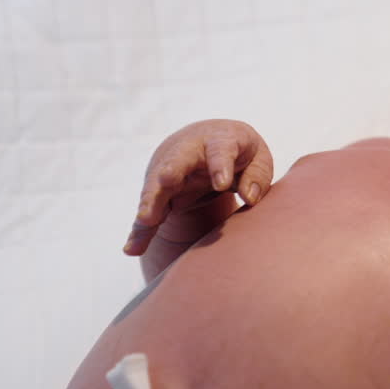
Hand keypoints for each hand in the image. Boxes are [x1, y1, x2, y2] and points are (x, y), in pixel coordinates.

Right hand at [123, 119, 274, 256]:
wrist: (205, 140)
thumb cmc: (238, 150)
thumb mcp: (256, 156)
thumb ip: (256, 175)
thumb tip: (250, 198)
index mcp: (218, 139)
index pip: (220, 150)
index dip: (220, 165)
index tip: (222, 183)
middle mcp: (189, 153)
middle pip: (177, 161)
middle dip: (171, 170)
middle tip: (166, 180)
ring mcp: (169, 172)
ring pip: (156, 187)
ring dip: (150, 202)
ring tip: (146, 220)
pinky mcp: (159, 193)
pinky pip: (148, 213)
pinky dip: (140, 231)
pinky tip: (133, 248)